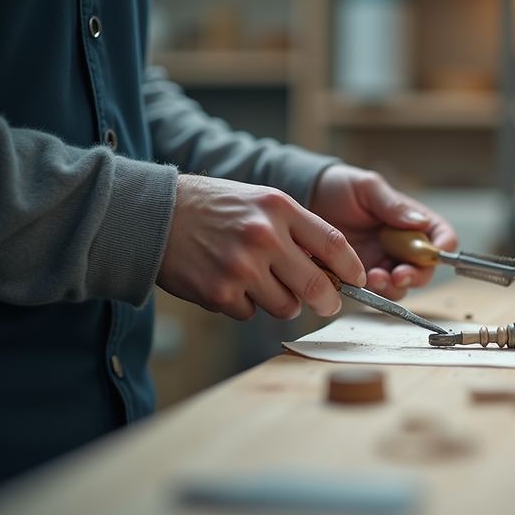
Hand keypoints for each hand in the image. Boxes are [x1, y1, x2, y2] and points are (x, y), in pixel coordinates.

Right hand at [156, 174, 366, 319]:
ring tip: (259, 281)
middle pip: (317, 286)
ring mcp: (242, 267)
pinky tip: (229, 282)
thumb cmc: (214, 208)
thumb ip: (296, 229)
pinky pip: (251, 313)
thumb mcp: (260, 202)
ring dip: (281, 301)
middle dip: (328, 300)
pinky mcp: (220, 293)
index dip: (352, 268)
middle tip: (328, 303)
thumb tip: (332, 266)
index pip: (334, 244)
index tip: (359, 279)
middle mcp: (264, 237)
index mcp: (279, 208)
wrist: (156, 215)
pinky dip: (245, 304)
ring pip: (286, 306)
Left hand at [309, 164, 457, 299]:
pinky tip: (361, 280)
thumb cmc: (340, 186)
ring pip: (401, 285)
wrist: (307, 198)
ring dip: (393, 287)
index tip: (435, 254)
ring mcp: (383, 261)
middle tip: (399, 275)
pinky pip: (375, 290)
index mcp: (412, 221)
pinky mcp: (362, 274)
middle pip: (425, 269)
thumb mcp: (367, 187)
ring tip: (375, 278)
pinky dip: (372, 291)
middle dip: (416, 276)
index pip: (442, 238)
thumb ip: (393, 206)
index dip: (444, 249)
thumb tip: (421, 222)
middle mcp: (402, 244)